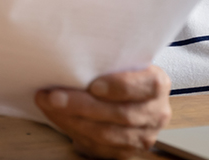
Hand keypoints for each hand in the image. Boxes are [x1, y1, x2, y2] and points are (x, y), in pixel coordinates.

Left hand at [35, 65, 171, 158]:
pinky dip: (74, 133)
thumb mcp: (122, 60)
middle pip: (120, 113)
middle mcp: (156, 112)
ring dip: (73, 121)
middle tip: (54, 96)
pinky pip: (98, 148)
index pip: (146, 86)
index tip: (93, 84)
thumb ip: (107, 60)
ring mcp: (143, 135)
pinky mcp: (126, 151)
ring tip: (50, 106)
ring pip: (107, 134)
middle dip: (82, 105)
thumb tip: (69, 58)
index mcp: (158, 84)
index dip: (119, 86)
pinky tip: (58, 119)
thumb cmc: (119, 72)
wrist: (125, 94)